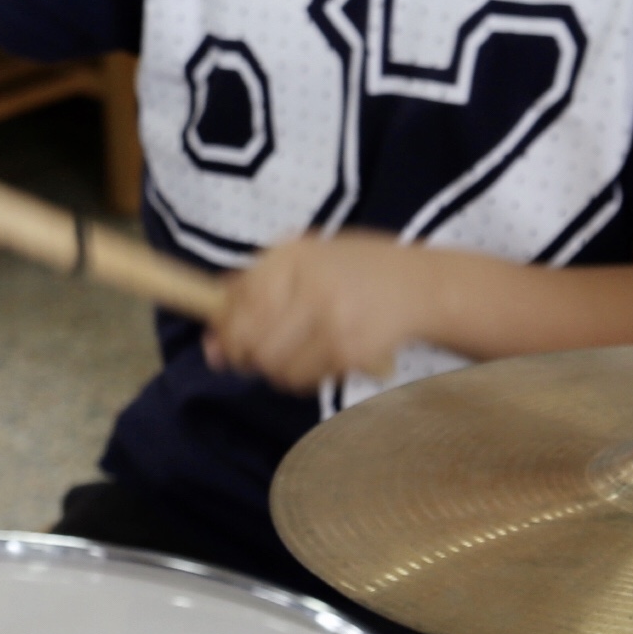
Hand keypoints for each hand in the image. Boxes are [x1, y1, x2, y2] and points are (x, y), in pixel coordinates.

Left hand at [202, 231, 431, 391]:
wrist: (420, 286)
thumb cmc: (354, 269)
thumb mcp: (303, 258)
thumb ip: (253, 287)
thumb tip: (211, 339)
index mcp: (292, 255)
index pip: (238, 301)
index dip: (225, 328)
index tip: (225, 338)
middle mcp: (310, 284)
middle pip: (251, 341)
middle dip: (243, 355)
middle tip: (251, 355)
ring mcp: (332, 320)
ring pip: (274, 366)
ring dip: (273, 369)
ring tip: (289, 352)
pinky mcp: (349, 351)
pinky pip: (302, 378)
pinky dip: (299, 376)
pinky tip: (316, 357)